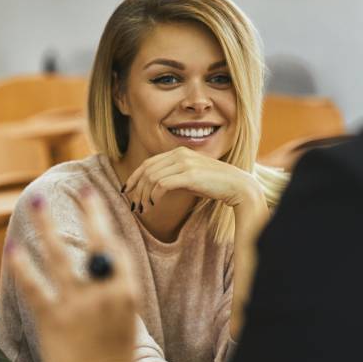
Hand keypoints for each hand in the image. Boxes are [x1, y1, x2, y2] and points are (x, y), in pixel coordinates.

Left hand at [6, 188, 138, 361]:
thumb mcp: (125, 323)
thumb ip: (113, 294)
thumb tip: (100, 268)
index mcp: (127, 293)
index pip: (115, 248)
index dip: (102, 221)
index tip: (94, 201)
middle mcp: (104, 293)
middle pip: (95, 242)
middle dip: (87, 212)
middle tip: (76, 188)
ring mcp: (78, 305)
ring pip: (61, 255)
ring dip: (48, 225)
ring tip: (38, 202)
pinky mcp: (53, 319)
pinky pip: (35, 285)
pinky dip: (23, 265)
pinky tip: (14, 248)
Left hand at [123, 146, 263, 212]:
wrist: (236, 185)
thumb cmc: (213, 184)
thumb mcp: (189, 177)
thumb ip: (173, 176)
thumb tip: (154, 187)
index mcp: (178, 152)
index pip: (148, 163)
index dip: (134, 177)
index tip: (126, 190)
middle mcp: (179, 154)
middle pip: (147, 170)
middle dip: (136, 189)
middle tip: (133, 205)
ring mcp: (184, 163)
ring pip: (152, 177)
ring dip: (144, 195)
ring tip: (143, 209)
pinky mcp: (189, 175)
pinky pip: (162, 184)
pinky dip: (154, 196)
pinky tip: (154, 205)